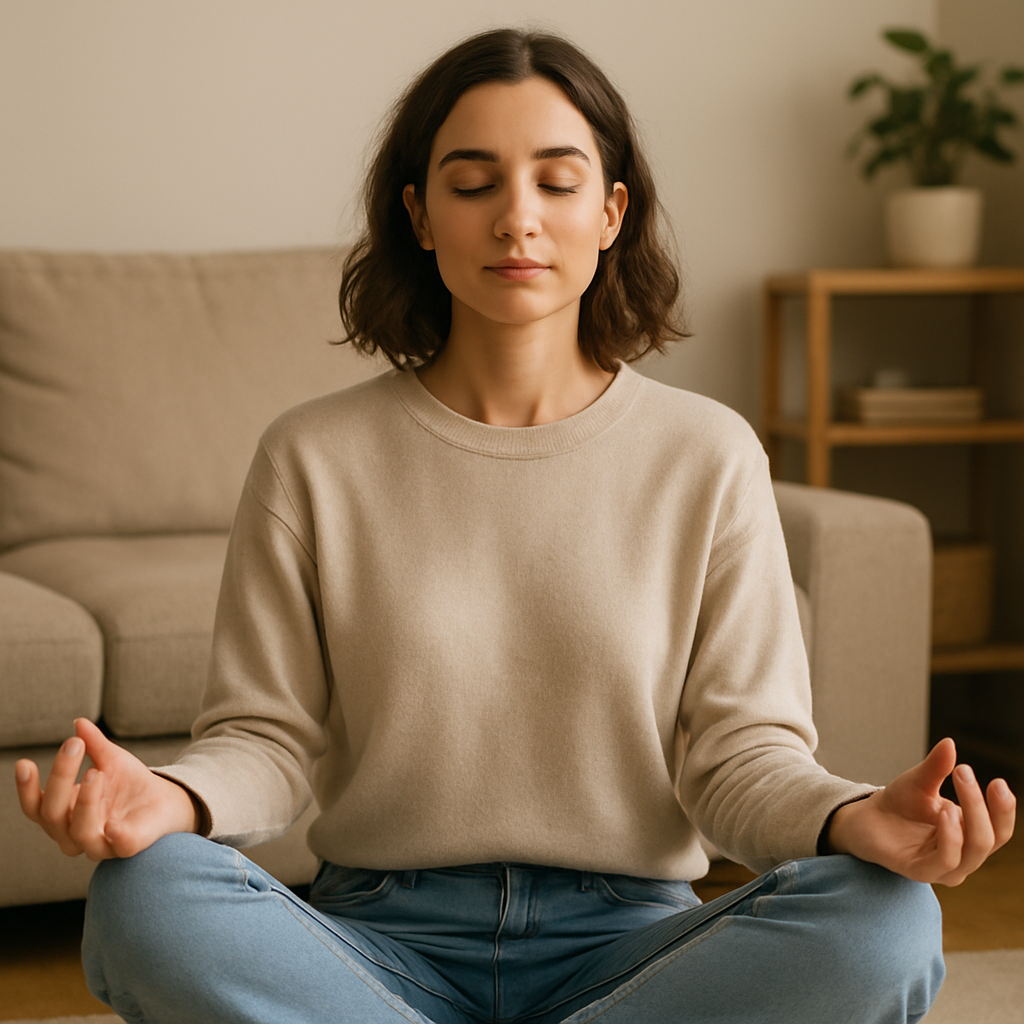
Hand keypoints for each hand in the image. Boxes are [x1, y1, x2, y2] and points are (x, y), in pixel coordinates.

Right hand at [15, 718, 200, 860]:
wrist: (165, 800)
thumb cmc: (128, 783)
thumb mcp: (110, 759)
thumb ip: (94, 744)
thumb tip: (79, 722)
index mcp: (63, 814)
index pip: (36, 807)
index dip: (26, 789)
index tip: (24, 763)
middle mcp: (73, 834)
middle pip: (53, 814)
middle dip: (60, 778)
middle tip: (73, 745)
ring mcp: (100, 844)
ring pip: (80, 832)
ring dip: (85, 801)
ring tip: (95, 771)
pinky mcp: (127, 847)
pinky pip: (119, 846)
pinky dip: (115, 836)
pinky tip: (113, 824)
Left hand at [827, 737, 1015, 885]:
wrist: (866, 819)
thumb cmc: (900, 803)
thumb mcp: (919, 781)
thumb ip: (936, 767)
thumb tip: (949, 742)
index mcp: (970, 836)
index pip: (999, 829)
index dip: (1003, 808)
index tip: (997, 782)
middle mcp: (963, 856)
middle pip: (990, 838)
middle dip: (981, 805)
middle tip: (964, 772)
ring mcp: (944, 868)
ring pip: (973, 851)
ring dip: (968, 820)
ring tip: (951, 799)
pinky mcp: (921, 872)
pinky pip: (945, 861)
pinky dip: (950, 838)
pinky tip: (944, 813)